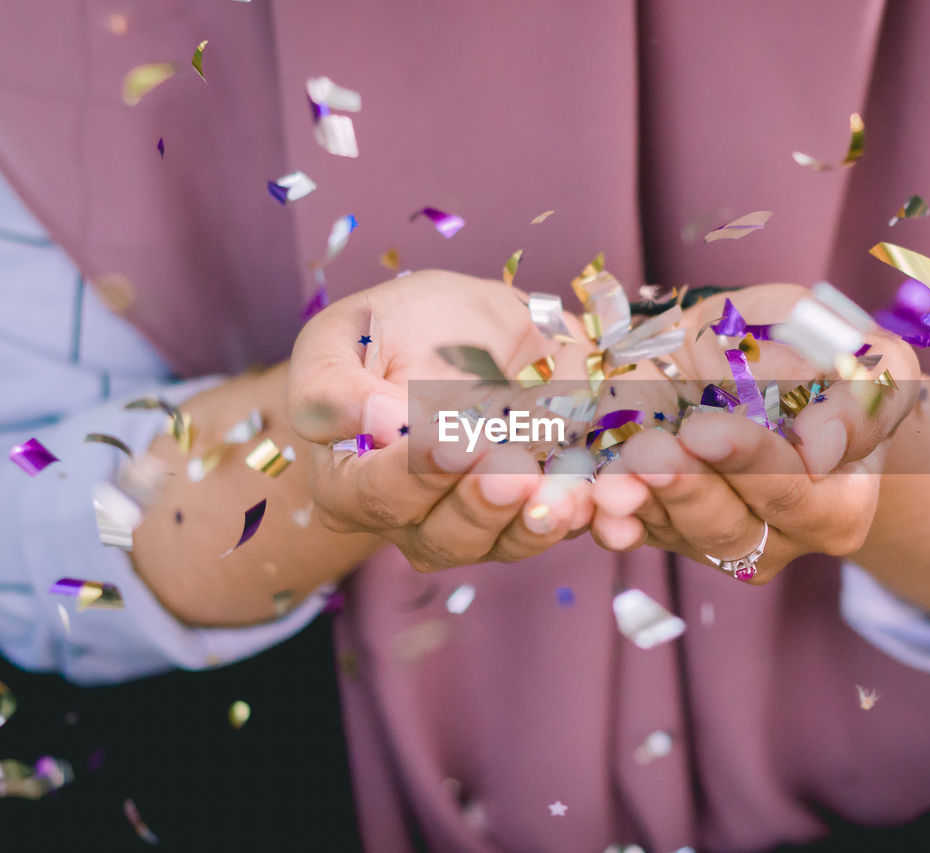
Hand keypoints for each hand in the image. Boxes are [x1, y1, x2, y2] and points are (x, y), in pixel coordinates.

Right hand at [287, 270, 592, 570]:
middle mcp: (410, 518)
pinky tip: (594, 490)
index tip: (452, 442)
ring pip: (503, 541)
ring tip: (562, 492)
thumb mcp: (341, 338)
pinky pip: (555, 523)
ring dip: (535, 519)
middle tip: (512, 470)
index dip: (416, 473)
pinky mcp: (531, 510)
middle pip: (442, 536)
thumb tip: (380, 424)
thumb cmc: (387, 330)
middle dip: (481, 503)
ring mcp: (475, 522)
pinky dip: (579, 509)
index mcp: (349, 482)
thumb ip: (334, 388)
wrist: (464, 323)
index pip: (376, 494)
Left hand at [591, 286, 920, 581]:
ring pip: (676, 533)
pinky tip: (592, 502)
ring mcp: (719, 541)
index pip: (791, 490)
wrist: (784, 379)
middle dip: (685, 487)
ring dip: (640, 505)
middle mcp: (779, 538)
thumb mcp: (873, 367)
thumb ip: (857, 403)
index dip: (748, 461)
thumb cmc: (836, 366)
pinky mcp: (667, 528)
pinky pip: (636, 529)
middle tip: (649, 452)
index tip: (705, 431)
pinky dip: (612, 517)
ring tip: (612, 477)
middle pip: (728, 526)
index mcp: (836, 505)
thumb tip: (820, 448)